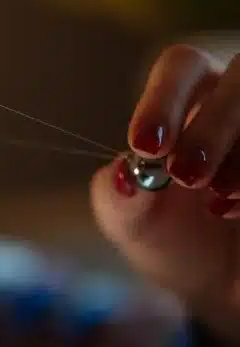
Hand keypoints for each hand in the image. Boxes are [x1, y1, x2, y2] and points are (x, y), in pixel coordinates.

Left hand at [91, 45, 239, 337]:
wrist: (222, 280)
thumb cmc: (173, 237)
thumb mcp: (133, 224)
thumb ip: (118, 200)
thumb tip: (122, 178)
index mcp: (191, 97)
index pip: (182, 66)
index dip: (163, 99)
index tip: (146, 146)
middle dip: (213, 124)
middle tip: (187, 175)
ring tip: (217, 200)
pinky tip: (234, 211)